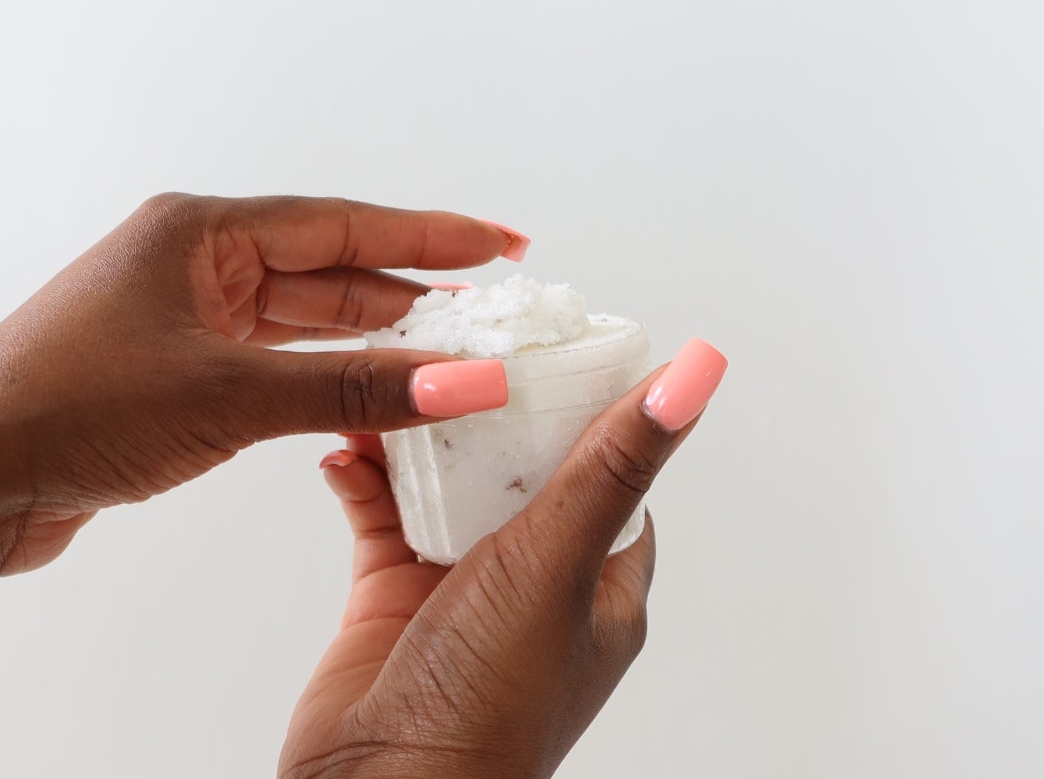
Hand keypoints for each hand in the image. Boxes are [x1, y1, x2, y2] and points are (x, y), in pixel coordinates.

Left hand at [0, 193, 524, 574]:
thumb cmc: (64, 410)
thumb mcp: (227, 394)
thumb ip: (351, 387)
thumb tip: (463, 379)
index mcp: (195, 233)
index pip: (341, 223)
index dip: (429, 235)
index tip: (501, 245)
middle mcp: (185, 266)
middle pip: (323, 270)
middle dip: (407, 295)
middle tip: (491, 318)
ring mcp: (170, 323)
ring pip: (295, 325)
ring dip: (365, 345)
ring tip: (447, 363)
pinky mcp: (160, 381)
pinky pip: (264, 370)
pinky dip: (317, 385)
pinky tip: (362, 405)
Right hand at [278, 341, 725, 778]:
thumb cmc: (491, 702)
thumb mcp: (560, 560)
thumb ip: (611, 464)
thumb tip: (696, 377)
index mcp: (601, 583)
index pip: (609, 470)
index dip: (586, 404)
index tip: (555, 341)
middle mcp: (535, 583)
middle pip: (518, 466)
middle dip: (488, 406)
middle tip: (460, 340)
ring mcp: (460, 588)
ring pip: (444, 484)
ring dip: (417, 435)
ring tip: (391, 379)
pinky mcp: (391, 597)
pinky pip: (380, 516)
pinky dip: (363, 478)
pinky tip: (347, 448)